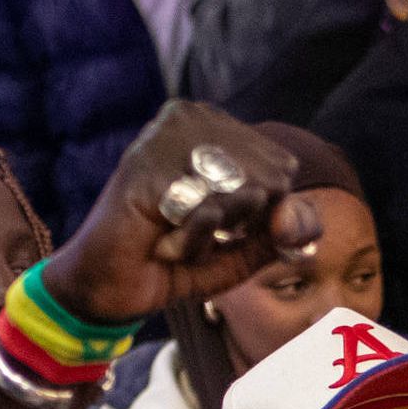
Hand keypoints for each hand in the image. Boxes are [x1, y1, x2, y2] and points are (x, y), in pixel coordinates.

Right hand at [44, 103, 323, 329]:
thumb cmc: (171, 262)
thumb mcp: (240, 253)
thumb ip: (278, 231)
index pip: (282, 167)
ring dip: (212, 235)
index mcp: (214, 127)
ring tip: (173, 236)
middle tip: (187, 232)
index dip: (261, 213)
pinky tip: (161, 240)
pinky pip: (206, 210)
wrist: (107, 289)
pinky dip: (192, 241)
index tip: (211, 224)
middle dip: (239, 224)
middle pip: (268, 177)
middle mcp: (188, 119)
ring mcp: (161, 138)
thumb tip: (300, 216)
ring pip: (239, 192)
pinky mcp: (143, 166)